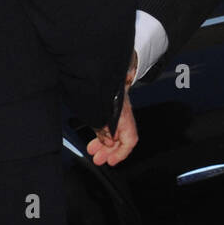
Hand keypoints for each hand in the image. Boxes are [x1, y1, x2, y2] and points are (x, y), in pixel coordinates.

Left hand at [87, 50, 138, 166]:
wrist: (97, 63)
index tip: (111, 161)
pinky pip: (108, 118)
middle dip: (109, 149)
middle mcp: (122, 109)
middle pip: (121, 135)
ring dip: (104, 140)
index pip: (130, 139)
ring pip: (114, 127)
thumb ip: (104, 129)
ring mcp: (115, 103)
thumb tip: (108, 141)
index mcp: (124, 114)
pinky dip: (102, 128)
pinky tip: (94, 130)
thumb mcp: (98, 113)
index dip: (121, 153)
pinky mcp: (107, 97)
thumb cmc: (100, 83)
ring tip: (93, 148)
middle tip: (98, 157)